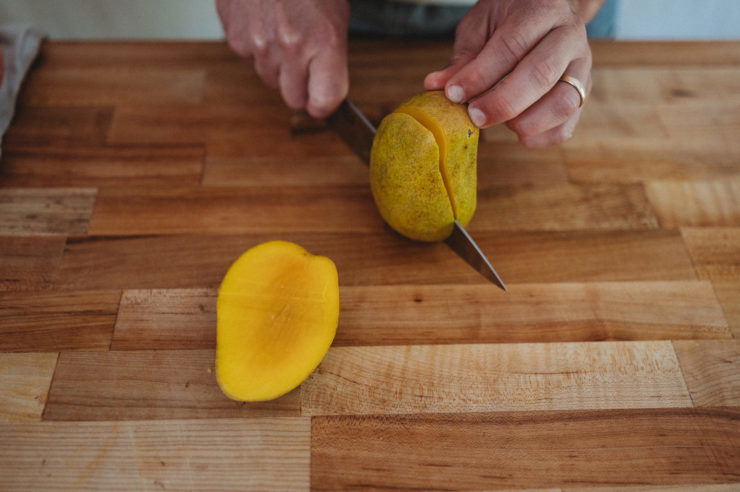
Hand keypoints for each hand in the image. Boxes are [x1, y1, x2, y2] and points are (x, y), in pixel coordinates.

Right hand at [216, 0, 349, 117]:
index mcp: (323, 42)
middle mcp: (290, 48)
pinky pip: (249, 59)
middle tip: (303, 60)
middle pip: (293, 99)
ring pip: (269, 79)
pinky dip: (256, 47)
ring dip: (277, 66)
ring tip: (282, 30)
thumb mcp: (335, 16)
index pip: (324, 101)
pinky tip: (263, 21)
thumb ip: (331, 58)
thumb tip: (326, 94)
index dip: (324, 105)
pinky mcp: (235, 38)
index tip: (324, 102)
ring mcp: (259, 45)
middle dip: (300, 86)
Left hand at [425, 0, 595, 146]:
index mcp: (541, 11)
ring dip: (526, 122)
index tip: (454, 93)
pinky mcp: (584, 91)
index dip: (481, 74)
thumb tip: (435, 86)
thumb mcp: (480, 27)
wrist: (542, 12)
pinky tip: (518, 134)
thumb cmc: (507, 21)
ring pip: (563, 102)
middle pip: (541, 75)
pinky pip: (569, 123)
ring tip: (498, 122)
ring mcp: (582, 65)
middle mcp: (568, 36)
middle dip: (502, 102)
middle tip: (474, 117)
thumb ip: (463, 58)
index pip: (512, 46)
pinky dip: (542, 137)